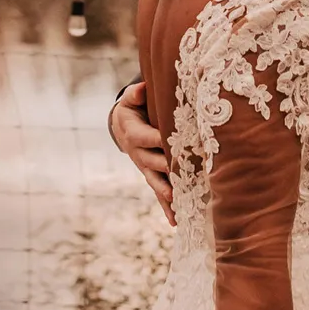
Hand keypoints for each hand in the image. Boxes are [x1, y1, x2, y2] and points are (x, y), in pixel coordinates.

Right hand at [110, 82, 172, 225]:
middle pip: (154, 163)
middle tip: (185, 175)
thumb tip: (142, 88)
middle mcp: (139, 155)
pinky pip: (159, 194)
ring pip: (157, 182)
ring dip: (168, 193)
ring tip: (179, 203)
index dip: (159, 140)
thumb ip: (135, 94)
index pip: (148, 138)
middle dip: (168, 169)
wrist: (123, 128)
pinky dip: (166, 208)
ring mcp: (146, 168)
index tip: (174, 142)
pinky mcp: (152, 177)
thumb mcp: (130, 100)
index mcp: (135, 135)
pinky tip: (175, 222)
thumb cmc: (132, 110)